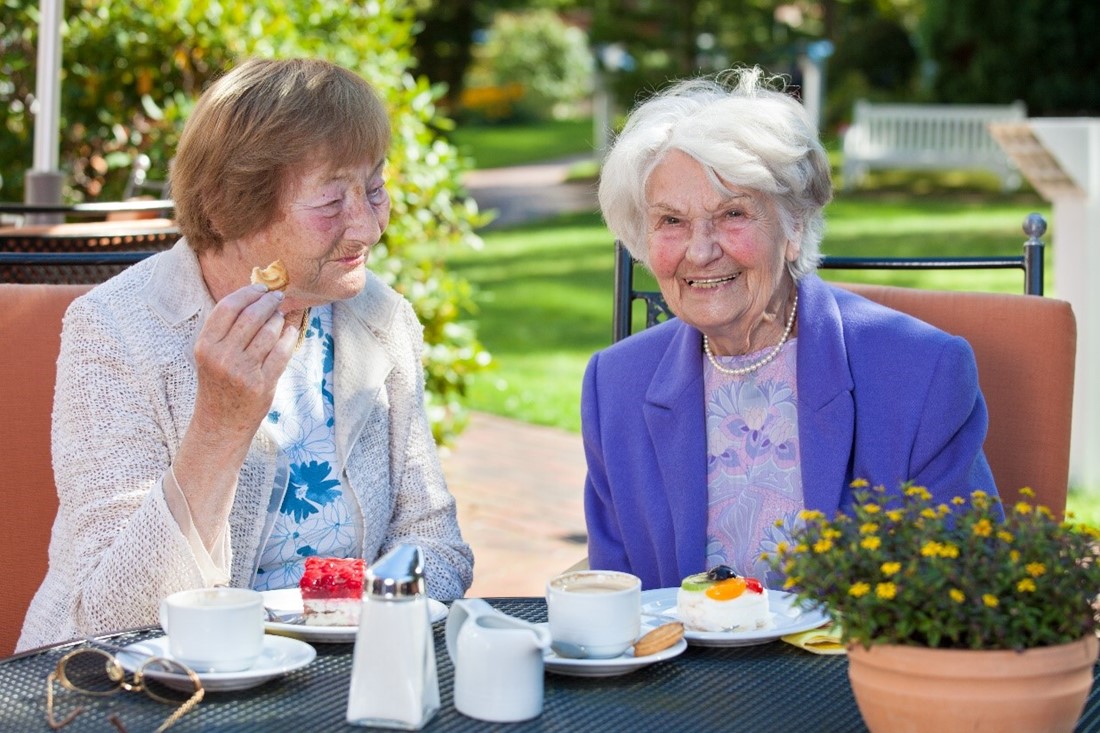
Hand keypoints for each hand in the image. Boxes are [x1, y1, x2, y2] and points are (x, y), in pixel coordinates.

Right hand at [191, 283, 298, 438]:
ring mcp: (243, 371)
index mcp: (205, 346)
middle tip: (278, 297)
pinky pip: (282, 351)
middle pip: (251, 316)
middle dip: (268, 302)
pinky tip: (290, 332)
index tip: (260, 288)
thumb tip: (255, 297)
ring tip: (280, 318)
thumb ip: (227, 330)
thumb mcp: (212, 355)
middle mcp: (222, 357)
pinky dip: (289, 337)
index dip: (247, 293)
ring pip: (269, 332)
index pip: (227, 307)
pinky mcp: (262, 383)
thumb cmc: (219, 384)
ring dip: (279, 320)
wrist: (221, 423)